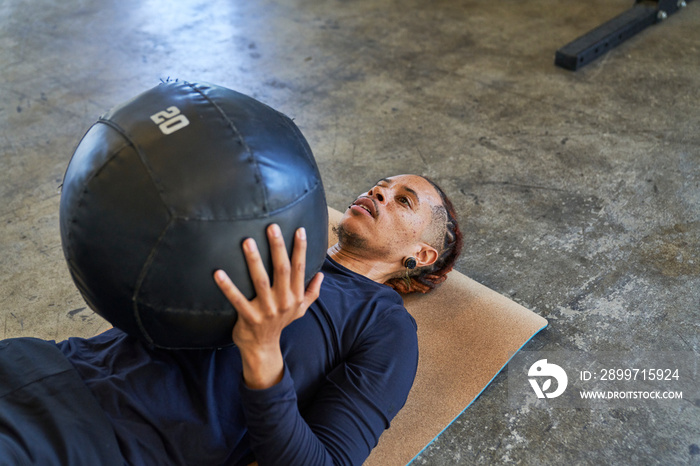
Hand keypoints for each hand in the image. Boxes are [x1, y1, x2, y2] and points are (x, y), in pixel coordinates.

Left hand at [214, 224, 323, 388]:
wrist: (263, 348)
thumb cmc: (280, 324)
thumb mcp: (300, 310)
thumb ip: (311, 293)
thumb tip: (322, 275)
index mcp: (295, 296)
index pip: (300, 268)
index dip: (300, 249)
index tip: (299, 230)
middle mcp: (283, 302)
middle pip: (282, 270)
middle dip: (278, 247)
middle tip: (272, 227)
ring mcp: (266, 310)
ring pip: (260, 281)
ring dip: (253, 261)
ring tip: (247, 242)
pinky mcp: (248, 318)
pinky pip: (237, 299)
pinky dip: (227, 286)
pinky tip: (218, 273)